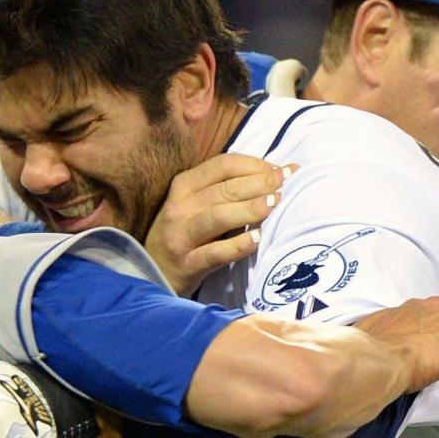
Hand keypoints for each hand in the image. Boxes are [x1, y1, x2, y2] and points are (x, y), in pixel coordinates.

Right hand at [148, 153, 286, 292]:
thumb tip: (272, 176)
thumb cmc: (184, 234)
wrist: (153, 273)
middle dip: (259, 183)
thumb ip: (225, 190)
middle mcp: (180, 207)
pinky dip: (238, 245)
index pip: (223, 165)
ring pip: (218, 216)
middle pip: (225, 189)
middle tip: (285, 183)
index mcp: (184, 185)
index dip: (255, 164)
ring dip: (249, 208)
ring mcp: (181, 236)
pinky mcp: (187, 264)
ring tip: (275, 204)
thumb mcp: (195, 204)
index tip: (280, 169)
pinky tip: (258, 238)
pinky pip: (215, 253)